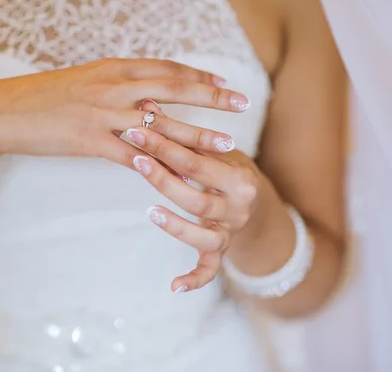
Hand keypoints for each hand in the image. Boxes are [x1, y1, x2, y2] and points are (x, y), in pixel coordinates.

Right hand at [0, 58, 250, 168]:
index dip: (198, 75)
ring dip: (197, 135)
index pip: (166, 69)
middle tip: (242, 103)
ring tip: (227, 143)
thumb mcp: (85, 80)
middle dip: (211, 98)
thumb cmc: (44, 96)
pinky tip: (181, 176)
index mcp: (113, 68)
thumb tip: (142, 93)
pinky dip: (161, 167)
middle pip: (174, 90)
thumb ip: (116, 84)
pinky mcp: (92, 142)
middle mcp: (114, 86)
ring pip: (162, 125)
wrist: (4, 111)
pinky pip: (134, 156)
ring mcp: (104, 114)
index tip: (223, 82)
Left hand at [126, 126, 262, 291]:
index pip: (197, 160)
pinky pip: (210, 270)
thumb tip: (146, 104)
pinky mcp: (222, 252)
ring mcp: (231, 232)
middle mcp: (240, 208)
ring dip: (176, 225)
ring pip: (204, 235)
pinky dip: (194, 280)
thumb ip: (182, 134)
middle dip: (163, 177)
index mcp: (240, 178)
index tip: (138, 128)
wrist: (256, 202)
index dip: (166, 144)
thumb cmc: (227, 170)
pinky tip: (173, 286)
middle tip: (135, 158)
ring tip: (150, 210)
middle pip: (197, 197)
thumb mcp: (213, 150)